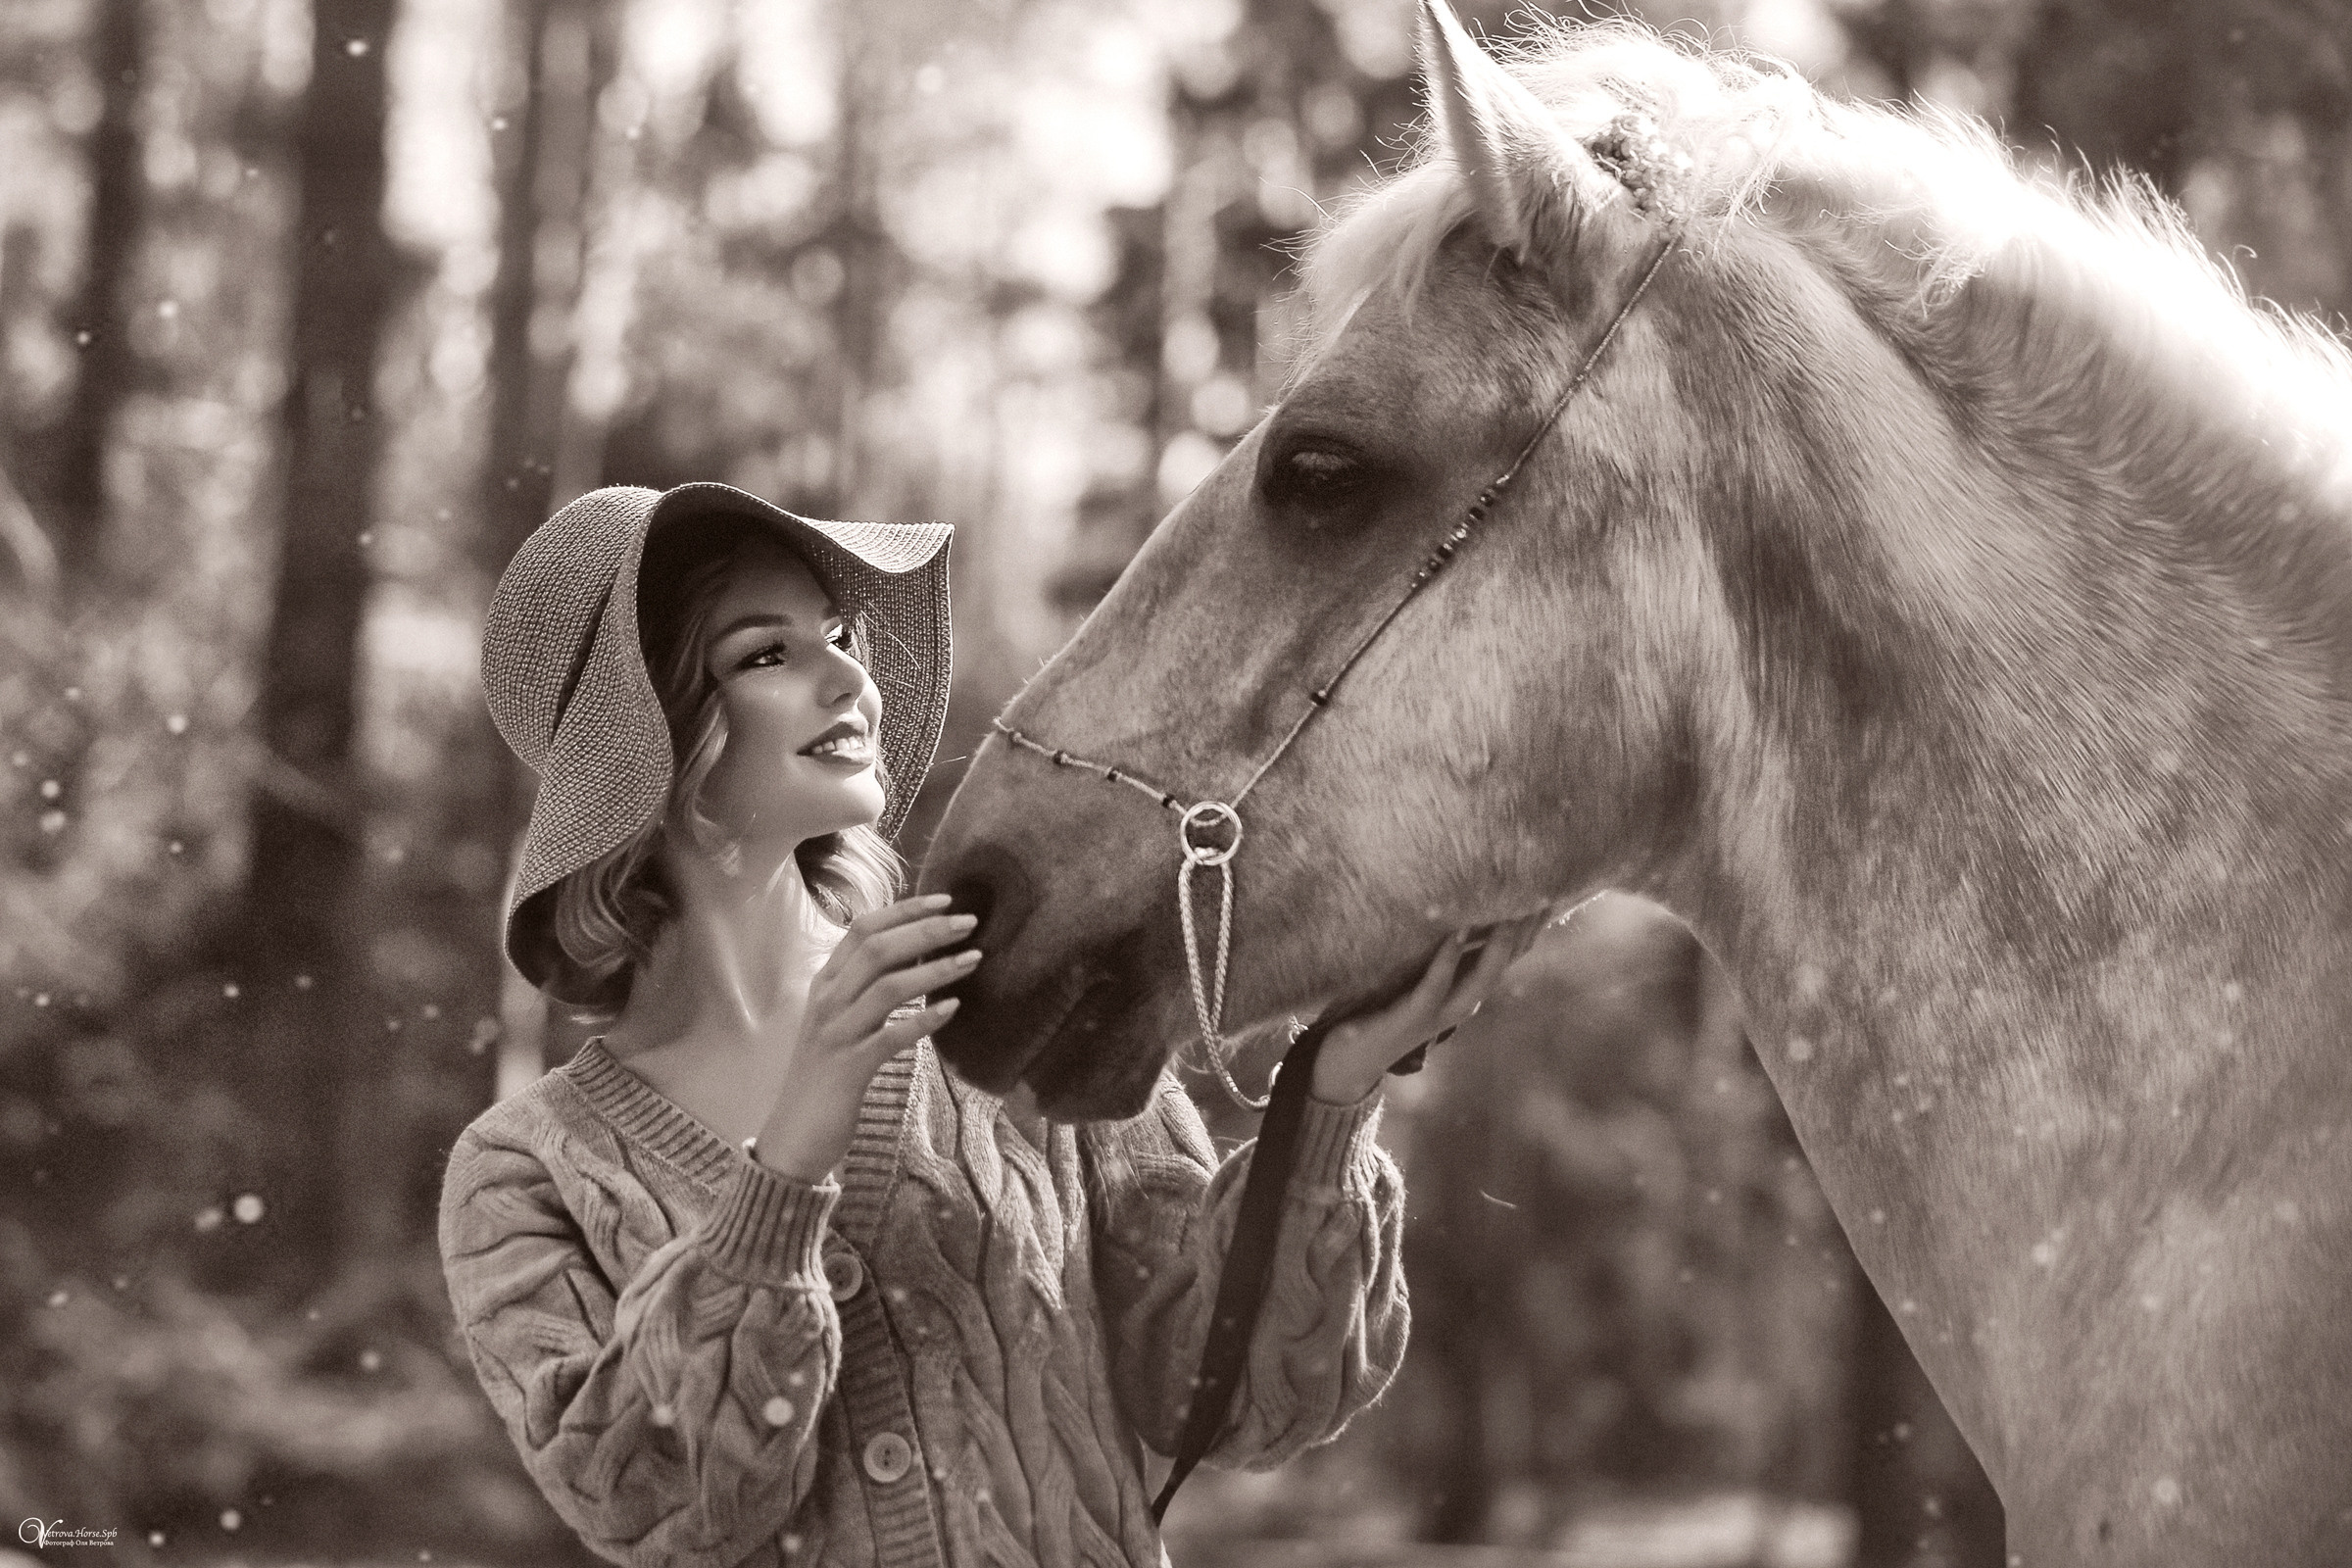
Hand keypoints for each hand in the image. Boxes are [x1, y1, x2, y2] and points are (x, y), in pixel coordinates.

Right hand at [751, 893, 978, 1181]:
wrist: (793, 1136)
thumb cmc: (825, 1075)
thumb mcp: (840, 1020)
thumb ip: (866, 987)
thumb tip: (911, 951)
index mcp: (826, 984)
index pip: (863, 929)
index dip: (905, 910)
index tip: (946, 900)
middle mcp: (828, 1002)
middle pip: (878, 949)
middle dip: (926, 931)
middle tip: (970, 922)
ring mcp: (837, 1034)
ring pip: (888, 987)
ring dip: (935, 969)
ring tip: (972, 960)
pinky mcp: (850, 1068)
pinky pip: (891, 1036)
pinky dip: (924, 1020)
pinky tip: (952, 1009)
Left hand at [1308, 909, 1554, 1103]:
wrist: (1351, 1055)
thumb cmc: (1385, 1005)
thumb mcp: (1421, 973)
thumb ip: (1445, 949)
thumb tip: (1462, 908)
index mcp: (1467, 988)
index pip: (1511, 953)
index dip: (1530, 924)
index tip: (1549, 886)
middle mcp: (1463, 1002)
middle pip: (1505, 964)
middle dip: (1524, 931)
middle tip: (1541, 892)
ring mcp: (1440, 1013)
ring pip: (1480, 980)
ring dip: (1496, 946)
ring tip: (1508, 912)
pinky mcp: (1412, 1016)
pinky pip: (1435, 985)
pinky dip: (1447, 958)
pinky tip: (1456, 932)